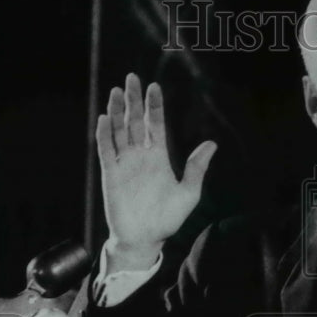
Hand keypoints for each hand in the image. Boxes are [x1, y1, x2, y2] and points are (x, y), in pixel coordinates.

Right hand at [96, 73, 216, 270]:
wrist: (146, 239)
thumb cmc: (167, 218)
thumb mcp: (189, 193)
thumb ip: (196, 168)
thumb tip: (212, 144)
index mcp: (159, 157)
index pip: (156, 125)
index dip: (154, 106)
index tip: (154, 87)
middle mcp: (140, 156)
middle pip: (135, 122)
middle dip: (134, 100)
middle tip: (132, 78)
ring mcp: (124, 164)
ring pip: (119, 131)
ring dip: (118, 111)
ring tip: (117, 91)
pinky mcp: (111, 174)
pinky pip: (106, 151)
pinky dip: (105, 134)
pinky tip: (106, 118)